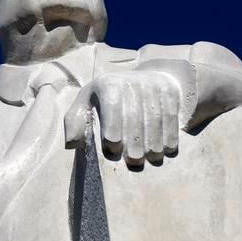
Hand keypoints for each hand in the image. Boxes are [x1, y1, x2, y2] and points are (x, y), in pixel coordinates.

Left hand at [65, 71, 180, 165]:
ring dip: (155, 140)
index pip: (111, 107)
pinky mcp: (168, 89)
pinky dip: (170, 133)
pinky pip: (170, 114)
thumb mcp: (86, 105)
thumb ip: (74, 123)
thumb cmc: (106, 99)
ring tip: (152, 158)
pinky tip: (168, 149)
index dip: (112, 129)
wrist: (139, 78)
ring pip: (155, 116)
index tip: (112, 150)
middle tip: (134, 161)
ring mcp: (152, 84)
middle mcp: (130, 80)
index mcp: (107, 84)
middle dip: (135, 140)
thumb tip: (71, 144)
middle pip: (135, 115)